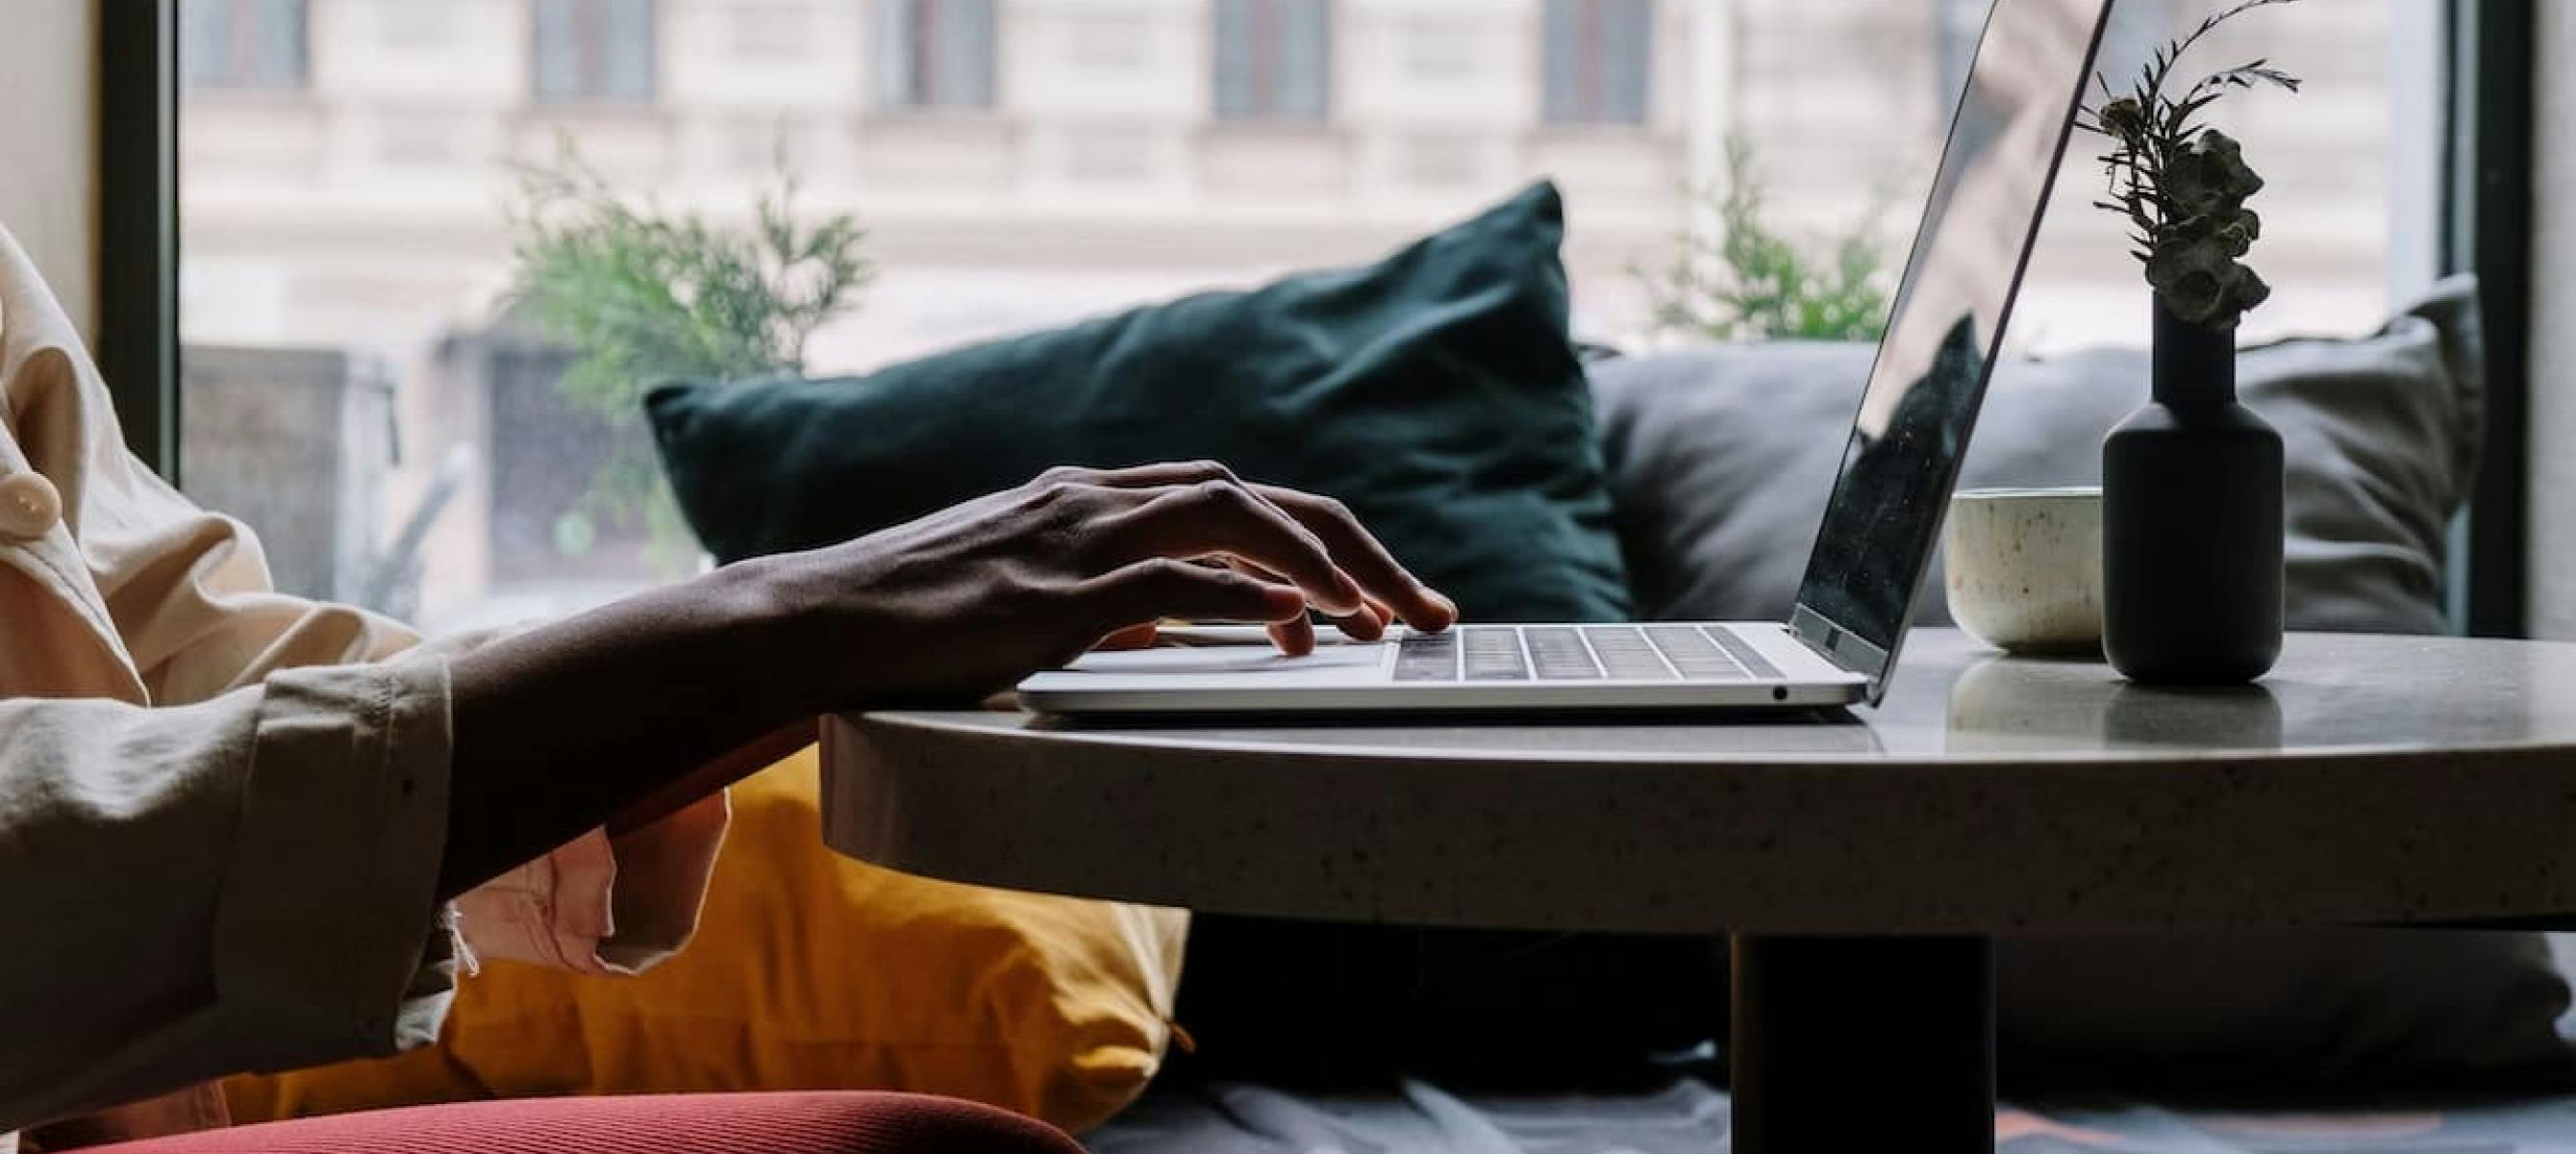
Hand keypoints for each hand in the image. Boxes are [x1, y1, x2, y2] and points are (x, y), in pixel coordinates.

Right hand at [757, 461, 1457, 703]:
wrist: (811, 621)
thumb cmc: (911, 620)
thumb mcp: (1029, 597)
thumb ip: (1108, 598)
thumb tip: (1183, 625)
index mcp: (1095, 497)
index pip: (1239, 495)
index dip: (1324, 537)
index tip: (1383, 593)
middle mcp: (1095, 500)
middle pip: (1261, 496)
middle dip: (1358, 549)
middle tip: (1428, 611)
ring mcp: (1071, 540)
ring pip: (1229, 515)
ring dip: (1321, 563)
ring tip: (1382, 618)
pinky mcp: (1047, 595)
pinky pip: (1166, 581)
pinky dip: (1241, 594)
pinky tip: (1295, 621)